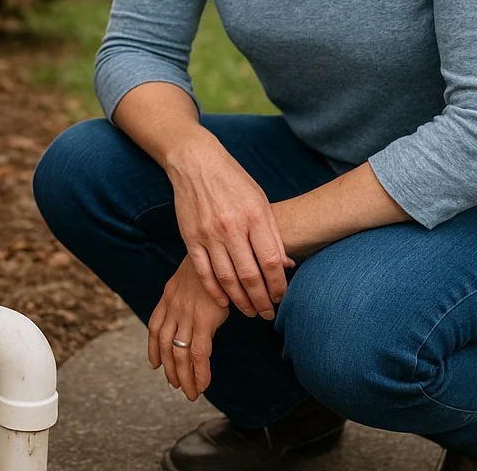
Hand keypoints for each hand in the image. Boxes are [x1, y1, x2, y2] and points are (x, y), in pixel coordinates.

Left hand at [148, 258, 229, 400]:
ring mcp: (187, 314)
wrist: (220, 248)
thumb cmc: (212, 261)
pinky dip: (200, 372)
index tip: (154, 363)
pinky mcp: (204, 320)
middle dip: (170, 368)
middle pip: (166, 345)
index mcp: (169, 295)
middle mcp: (173, 307)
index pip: (154, 327)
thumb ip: (189, 292)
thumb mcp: (193, 274)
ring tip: (189, 392)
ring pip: (179, 354)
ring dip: (183, 376)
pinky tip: (203, 385)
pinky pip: (198, 353)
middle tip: (176, 385)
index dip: (153, 347)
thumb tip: (195, 305)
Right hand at [165, 129, 292, 318]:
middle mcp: (231, 227)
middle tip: (268, 314)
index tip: (282, 297)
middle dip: (262, 300)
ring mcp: (208, 233)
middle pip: (250, 275)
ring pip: (226, 278)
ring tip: (250, 311)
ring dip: (240, 301)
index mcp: (254, 216)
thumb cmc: (234, 181)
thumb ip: (273, 233)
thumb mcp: (260, 201)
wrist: (196, 162)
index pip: (271, 261)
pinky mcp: (190, 237)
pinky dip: (214, 291)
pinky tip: (224, 302)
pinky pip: (203, 272)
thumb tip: (286, 265)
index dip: (279, 285)